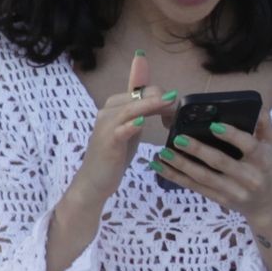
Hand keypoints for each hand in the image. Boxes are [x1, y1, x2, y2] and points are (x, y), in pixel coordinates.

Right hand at [71, 51, 177, 204]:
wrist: (94, 180)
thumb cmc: (115, 154)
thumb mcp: (131, 129)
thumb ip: (142, 112)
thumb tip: (162, 100)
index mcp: (115, 105)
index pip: (138, 90)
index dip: (158, 92)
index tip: (175, 99)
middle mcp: (108, 110)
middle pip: (137, 97)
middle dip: (160, 99)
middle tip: (178, 106)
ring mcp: (107, 125)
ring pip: (131, 109)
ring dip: (152, 105)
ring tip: (170, 103)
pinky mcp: (108, 141)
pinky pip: (120, 130)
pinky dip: (131, 125)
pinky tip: (141, 123)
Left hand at [150, 111, 271, 241]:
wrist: (268, 204)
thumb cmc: (268, 168)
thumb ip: (264, 124)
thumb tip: (255, 104)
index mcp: (262, 160)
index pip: (248, 146)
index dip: (231, 136)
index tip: (213, 126)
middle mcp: (248, 177)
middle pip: (220, 162)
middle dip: (198, 150)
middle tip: (178, 138)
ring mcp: (233, 191)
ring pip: (203, 177)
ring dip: (181, 165)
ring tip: (164, 153)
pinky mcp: (220, 199)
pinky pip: (195, 187)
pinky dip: (176, 177)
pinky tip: (161, 167)